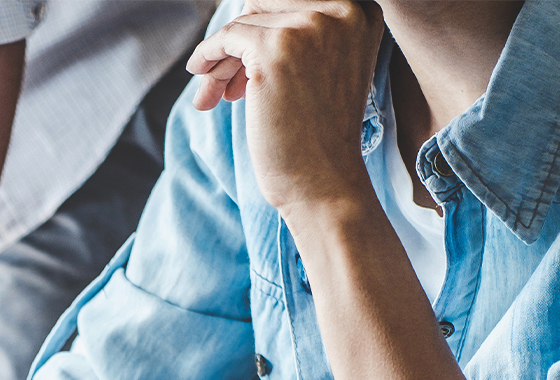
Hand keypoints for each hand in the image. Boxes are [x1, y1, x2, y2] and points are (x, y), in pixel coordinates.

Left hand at [186, 0, 382, 213]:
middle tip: (222, 81)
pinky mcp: (275, 50)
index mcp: (361, 11)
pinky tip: (199, 74)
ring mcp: (310, 26)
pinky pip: (226, 37)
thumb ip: (299, 33)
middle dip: (238, 42)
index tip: (243, 61)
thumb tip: (245, 10)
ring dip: (222, 59)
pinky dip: (208, 55)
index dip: (261, 27)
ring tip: (212, 93)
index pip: (291, 0)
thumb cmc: (316, 135)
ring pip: (244, 24)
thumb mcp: (322, 67)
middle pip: (265, 5)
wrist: (321, 181)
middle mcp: (343, 9)